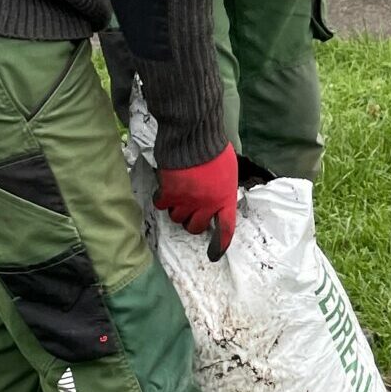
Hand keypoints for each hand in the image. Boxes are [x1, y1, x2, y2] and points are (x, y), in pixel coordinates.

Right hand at [155, 144, 236, 258]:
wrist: (194, 136)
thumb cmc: (214, 150)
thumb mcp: (228, 171)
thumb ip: (222, 189)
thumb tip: (215, 198)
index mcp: (225, 199)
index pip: (226, 228)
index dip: (220, 244)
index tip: (214, 255)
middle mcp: (207, 204)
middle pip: (195, 227)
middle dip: (193, 222)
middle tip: (191, 211)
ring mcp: (187, 200)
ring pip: (177, 218)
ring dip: (177, 209)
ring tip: (180, 194)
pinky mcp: (169, 192)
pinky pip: (162, 205)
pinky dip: (162, 199)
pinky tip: (166, 189)